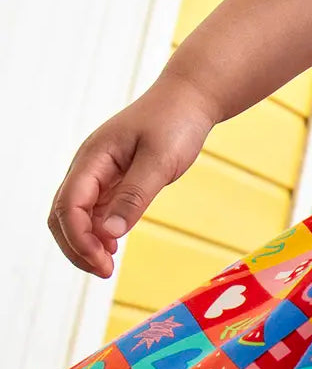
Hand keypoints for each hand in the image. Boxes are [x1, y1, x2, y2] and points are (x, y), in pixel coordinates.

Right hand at [47, 73, 218, 278]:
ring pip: (78, 215)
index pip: (69, 205)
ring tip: (108, 264)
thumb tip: (110, 233)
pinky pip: (97, 209)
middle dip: (77, 246)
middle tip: (104, 271)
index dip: (79, 239)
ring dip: (87, 241)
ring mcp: (101, 172)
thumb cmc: (176, 121)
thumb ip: (135, 195)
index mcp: (93, 157)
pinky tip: (114, 244)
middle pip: (64, 214)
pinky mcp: (116, 178)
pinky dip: (100, 230)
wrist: (191, 97)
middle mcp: (90, 166)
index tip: (103, 263)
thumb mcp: (160, 159)